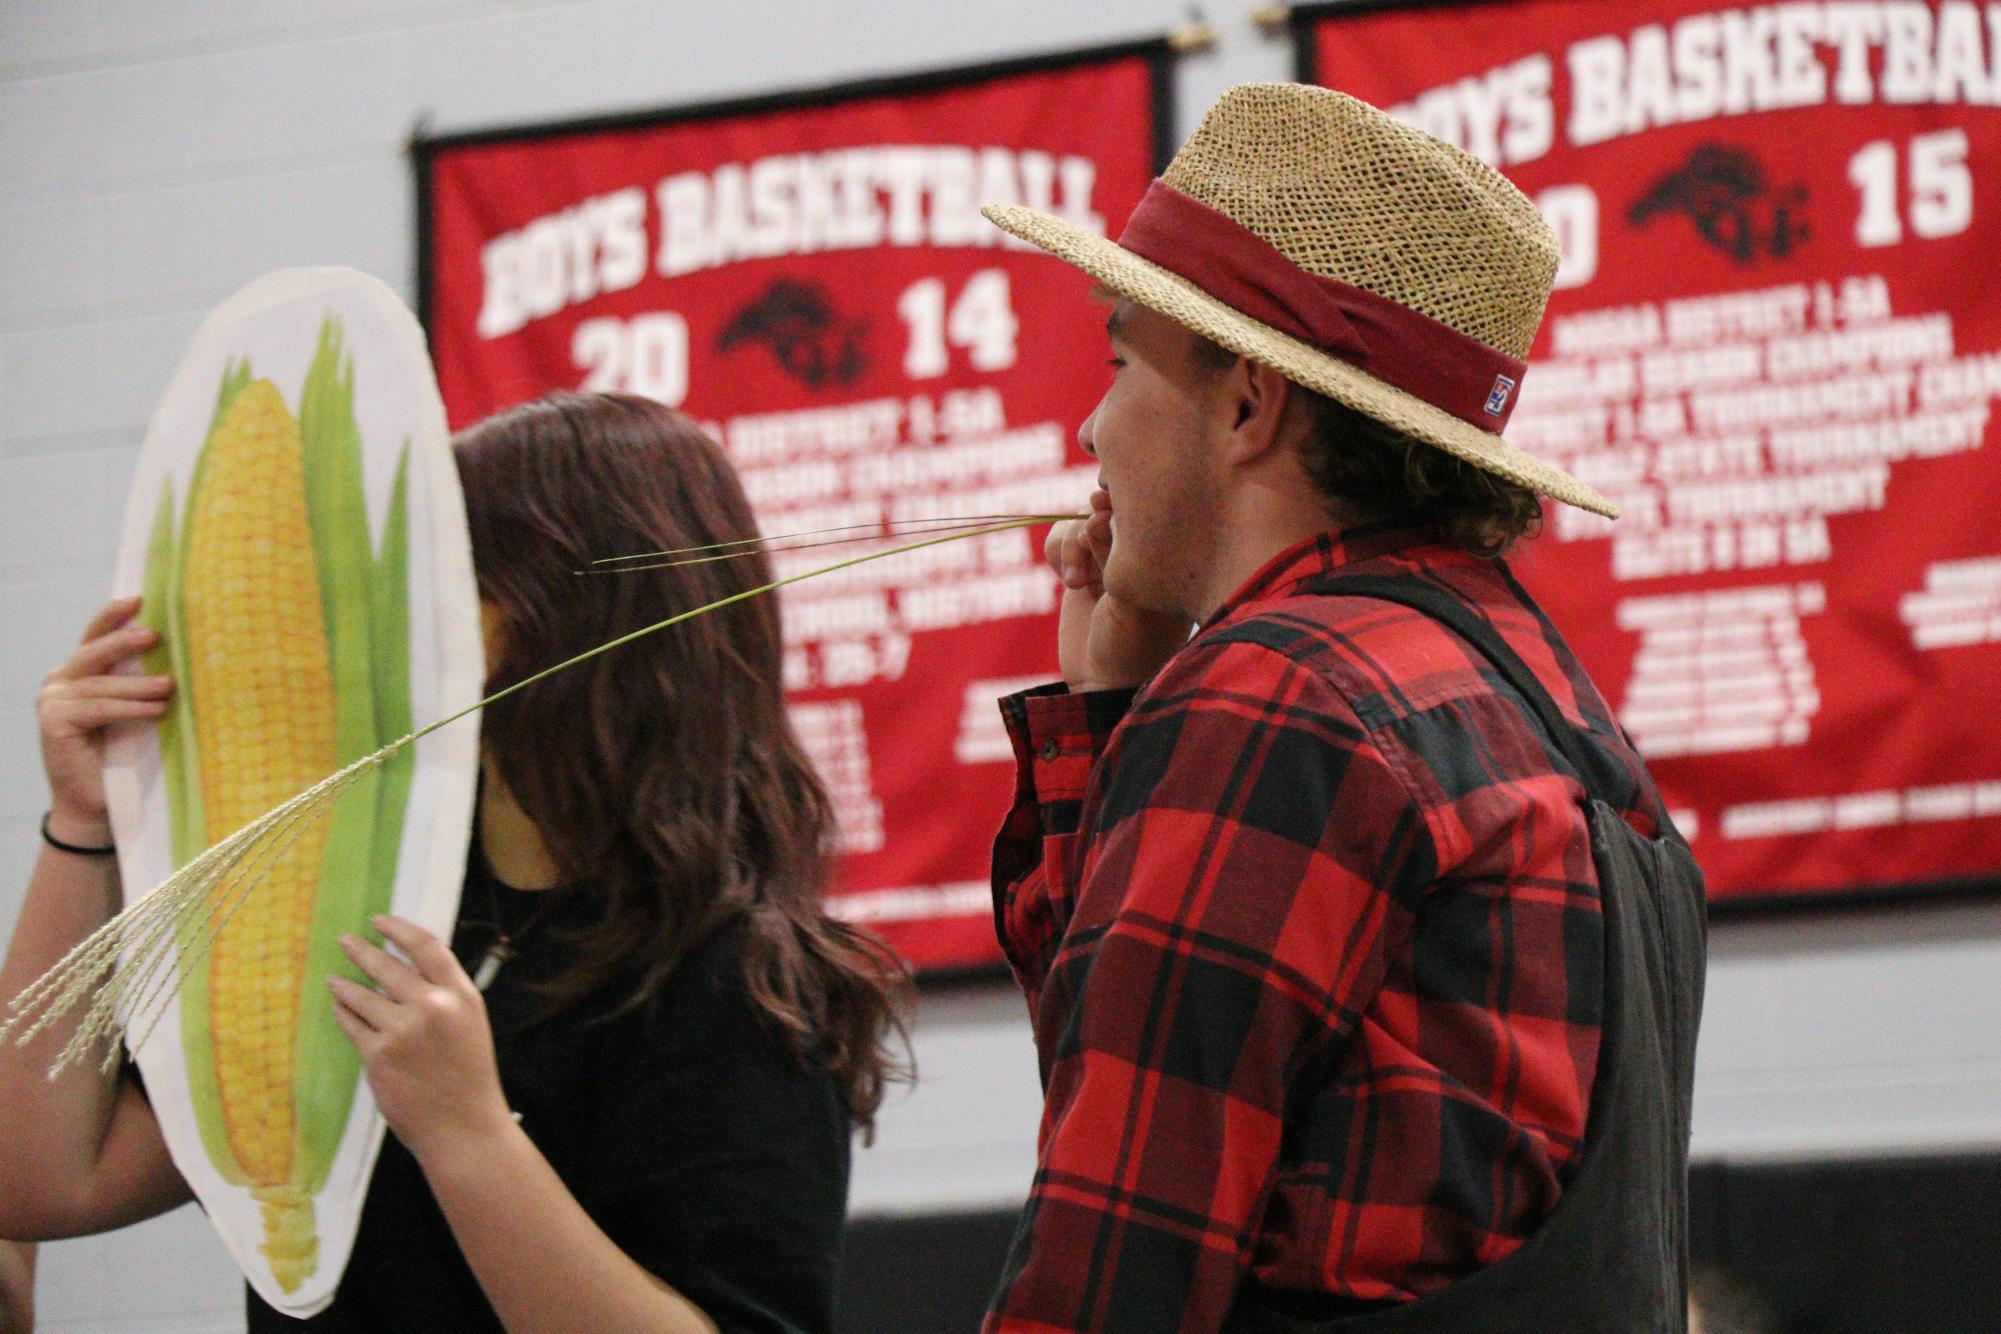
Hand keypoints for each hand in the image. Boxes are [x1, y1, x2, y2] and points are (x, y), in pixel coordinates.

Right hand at [38, 596, 173, 844]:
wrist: (96, 805)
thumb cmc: (124, 756)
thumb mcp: (135, 711)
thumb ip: (141, 684)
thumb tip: (183, 656)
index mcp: (78, 674)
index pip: (94, 637)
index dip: (113, 616)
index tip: (140, 598)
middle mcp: (60, 682)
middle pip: (92, 653)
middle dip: (123, 641)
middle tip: (154, 635)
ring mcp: (52, 702)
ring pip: (100, 684)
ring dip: (137, 684)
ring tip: (168, 686)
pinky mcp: (54, 724)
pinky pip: (98, 709)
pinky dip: (129, 708)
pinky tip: (155, 710)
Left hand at [329, 916, 512, 1161]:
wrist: (464, 1127)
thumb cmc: (469, 1077)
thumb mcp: (470, 1024)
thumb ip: (445, 996)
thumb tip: (408, 970)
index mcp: (461, 995)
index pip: (427, 946)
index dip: (399, 929)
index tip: (380, 920)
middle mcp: (433, 1005)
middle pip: (388, 965)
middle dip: (362, 950)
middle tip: (346, 940)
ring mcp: (403, 1030)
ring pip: (362, 994)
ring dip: (344, 984)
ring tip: (334, 979)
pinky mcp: (378, 1054)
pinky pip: (353, 1025)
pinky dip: (343, 1014)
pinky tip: (338, 1008)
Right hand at [1046, 490, 1191, 691]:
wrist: (1104, 683)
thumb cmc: (1134, 646)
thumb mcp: (1132, 597)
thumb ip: (1117, 552)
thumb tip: (1097, 511)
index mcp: (1171, 552)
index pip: (1149, 503)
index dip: (1124, 495)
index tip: (1106, 507)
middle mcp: (1141, 549)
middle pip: (1111, 502)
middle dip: (1094, 515)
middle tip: (1091, 525)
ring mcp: (1109, 557)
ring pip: (1081, 518)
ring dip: (1073, 543)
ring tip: (1077, 581)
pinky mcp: (1082, 567)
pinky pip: (1061, 537)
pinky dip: (1058, 552)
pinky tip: (1070, 583)